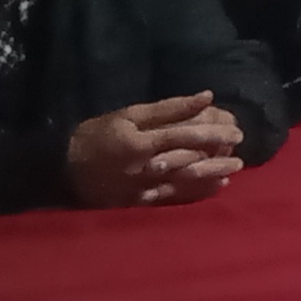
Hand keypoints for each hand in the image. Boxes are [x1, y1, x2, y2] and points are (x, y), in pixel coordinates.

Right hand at [66, 94, 245, 208]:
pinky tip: (213, 188)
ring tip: (233, 171)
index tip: (236, 131)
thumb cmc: (95, 136)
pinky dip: (195, 194)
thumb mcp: (128, 116)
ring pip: (184, 184)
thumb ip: (168, 108)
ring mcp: (141, 189)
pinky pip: (172, 200)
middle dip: (217, 156)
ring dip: (211, 177)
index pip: (186, 137)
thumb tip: (206, 97)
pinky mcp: (138, 203)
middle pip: (189, 162)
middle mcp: (144, 169)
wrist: (60, 170)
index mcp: (141, 144)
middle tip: (240, 150)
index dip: (213, 134)